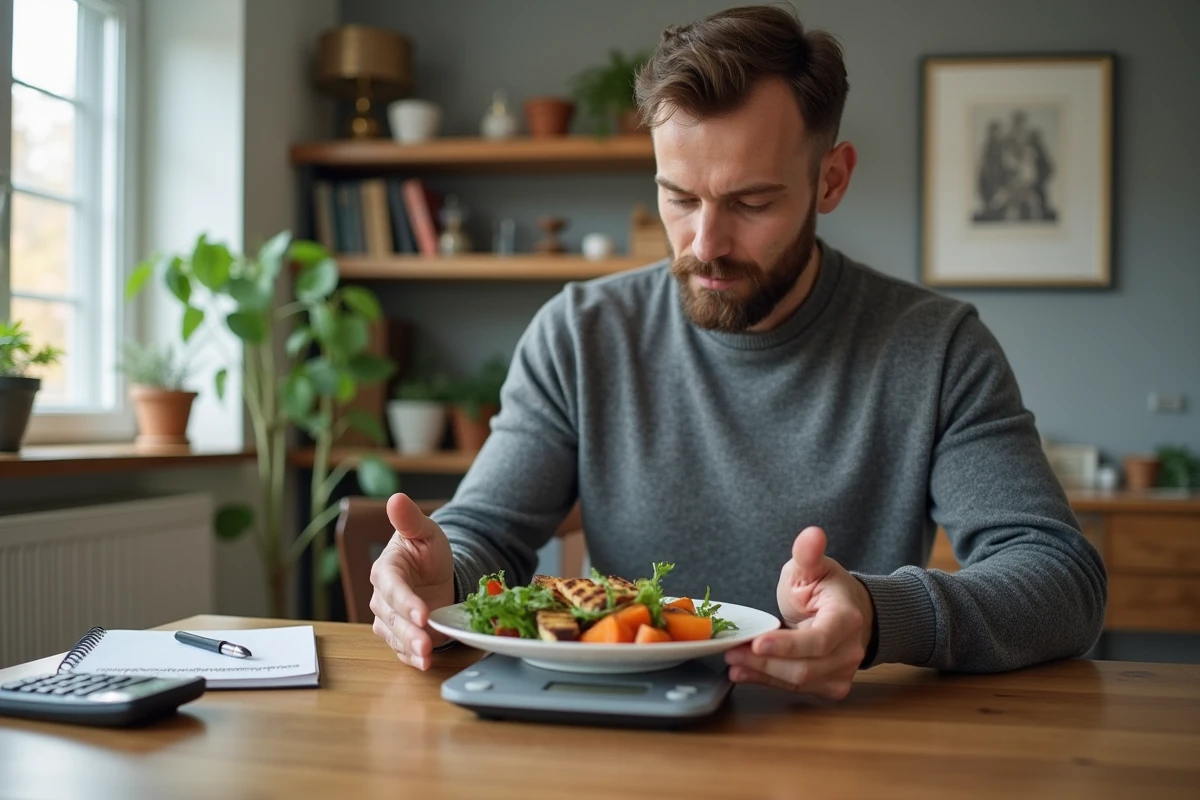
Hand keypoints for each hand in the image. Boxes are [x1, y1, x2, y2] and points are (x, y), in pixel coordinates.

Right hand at [369, 493, 456, 669]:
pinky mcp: (398, 634)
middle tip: (425, 643)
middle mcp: (382, 595)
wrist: (438, 573)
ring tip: (427, 656)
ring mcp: (388, 617)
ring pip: (394, 635)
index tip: (422, 614)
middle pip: (391, 616)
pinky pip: (400, 648)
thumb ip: (410, 519)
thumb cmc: (428, 550)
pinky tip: (423, 662)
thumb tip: (396, 498)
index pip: (392, 587)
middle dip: (408, 631)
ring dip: (409, 648)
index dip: (405, 601)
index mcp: (386, 568)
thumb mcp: (425, 531)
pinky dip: (411, 657)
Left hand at [724, 526, 874, 698]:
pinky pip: (796, 689)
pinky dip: (768, 682)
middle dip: (765, 662)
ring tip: (733, 662)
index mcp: (847, 619)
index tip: (757, 642)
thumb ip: (808, 554)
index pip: (819, 640)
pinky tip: (745, 673)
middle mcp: (850, 650)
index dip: (788, 645)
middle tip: (731, 652)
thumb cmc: (827, 589)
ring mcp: (843, 672)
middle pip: (804, 668)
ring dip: (762, 674)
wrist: (851, 612)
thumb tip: (812, 534)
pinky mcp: (830, 686)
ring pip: (798, 682)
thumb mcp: (813, 567)